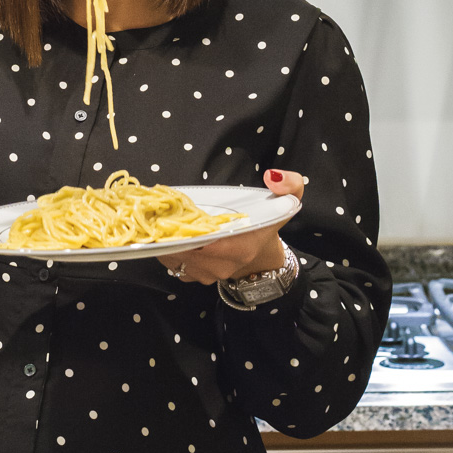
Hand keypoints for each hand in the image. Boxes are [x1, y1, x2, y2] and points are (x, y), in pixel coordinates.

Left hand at [157, 169, 303, 284]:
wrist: (261, 258)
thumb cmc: (266, 228)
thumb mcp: (286, 204)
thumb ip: (290, 186)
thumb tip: (273, 175)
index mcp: (242, 248)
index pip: (207, 243)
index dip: (188, 230)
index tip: (176, 214)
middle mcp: (222, 266)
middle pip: (186, 249)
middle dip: (172, 231)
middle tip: (164, 211)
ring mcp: (206, 274)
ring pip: (175, 257)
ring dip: (165, 240)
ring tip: (161, 220)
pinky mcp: (194, 277)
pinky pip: (171, 264)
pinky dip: (164, 250)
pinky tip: (165, 233)